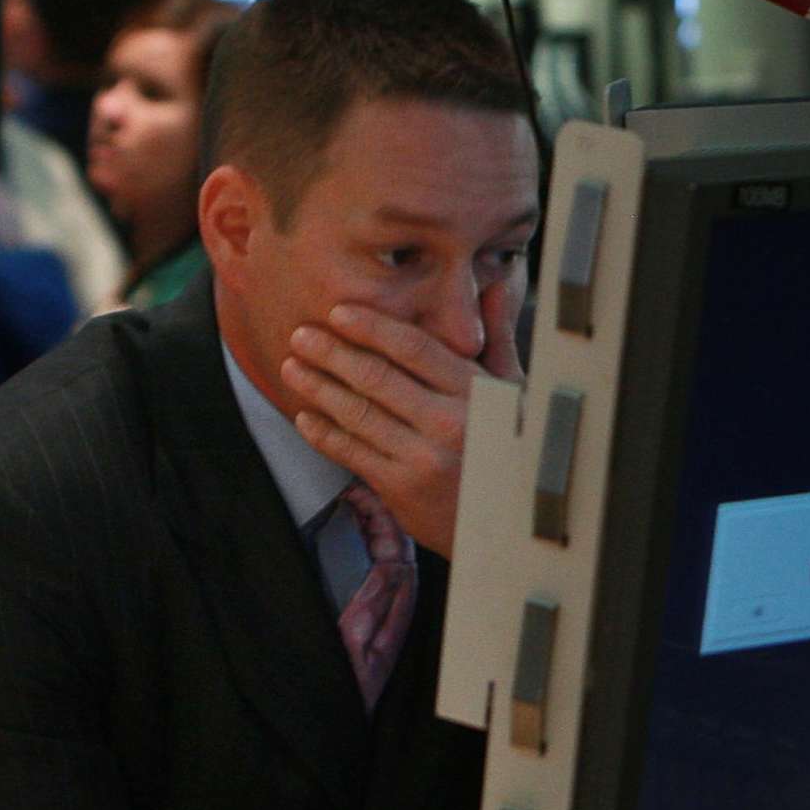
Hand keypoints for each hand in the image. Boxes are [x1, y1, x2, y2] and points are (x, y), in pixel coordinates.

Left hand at [281, 287, 522, 558]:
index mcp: (475, 393)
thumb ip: (499, 338)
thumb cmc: (513, 448)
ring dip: (318, 387)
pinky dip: (324, 433)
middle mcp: (449, 423)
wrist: (513, 524)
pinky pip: (352, 452)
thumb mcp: (516, 393)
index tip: (339, 312)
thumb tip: (497, 285)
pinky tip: (306, 416)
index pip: (415, 349)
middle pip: (378, 377)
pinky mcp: (401, 489)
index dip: (372, 327)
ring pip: (358, 413)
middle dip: (332, 352)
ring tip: (293, 368)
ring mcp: (423, 458)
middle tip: (301, 335)